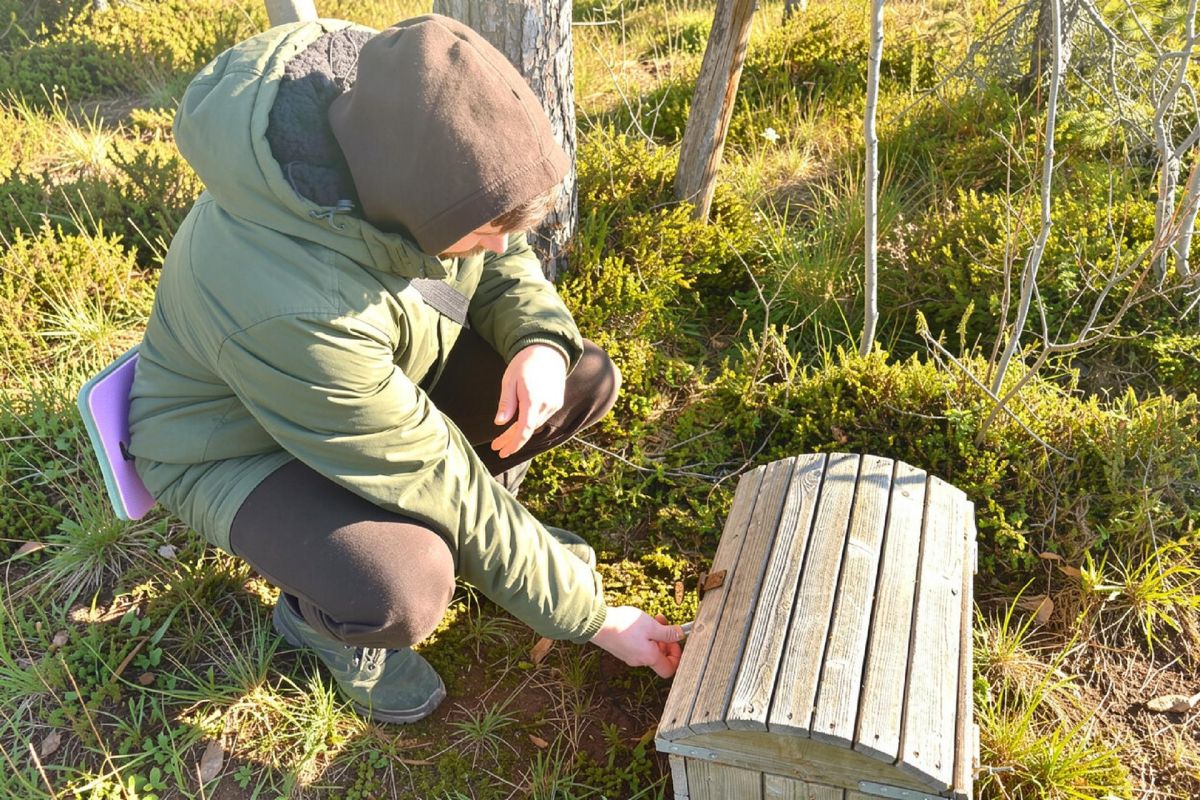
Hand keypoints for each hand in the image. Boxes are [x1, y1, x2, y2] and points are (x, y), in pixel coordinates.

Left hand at [491, 344, 566, 458]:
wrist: (548, 351)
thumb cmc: (524, 363)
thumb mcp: (510, 380)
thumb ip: (506, 403)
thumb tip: (500, 423)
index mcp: (533, 399)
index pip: (525, 429)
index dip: (514, 444)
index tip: (503, 452)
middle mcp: (546, 405)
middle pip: (528, 429)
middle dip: (512, 440)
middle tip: (496, 447)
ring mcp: (554, 404)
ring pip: (535, 425)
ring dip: (520, 433)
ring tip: (503, 439)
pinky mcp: (556, 403)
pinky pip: (541, 418)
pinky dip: (529, 424)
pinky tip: (518, 426)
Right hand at [590, 606, 683, 677]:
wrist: (598, 624)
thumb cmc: (624, 625)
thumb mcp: (651, 625)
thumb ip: (668, 632)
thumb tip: (680, 635)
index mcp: (649, 658)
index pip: (669, 669)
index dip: (676, 656)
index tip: (674, 641)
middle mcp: (639, 660)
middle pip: (659, 656)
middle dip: (665, 640)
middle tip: (663, 624)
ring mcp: (629, 656)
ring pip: (649, 649)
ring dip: (654, 635)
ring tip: (651, 619)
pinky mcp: (622, 649)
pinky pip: (638, 645)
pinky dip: (644, 635)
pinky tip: (639, 622)